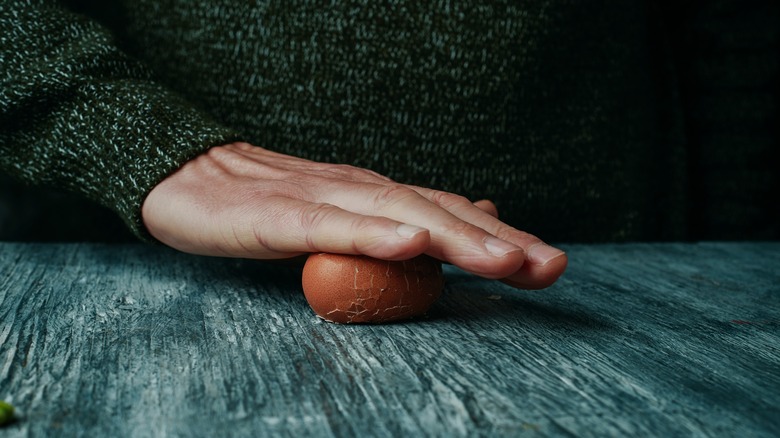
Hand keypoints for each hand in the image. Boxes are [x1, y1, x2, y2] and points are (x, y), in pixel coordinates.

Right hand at [142, 143, 566, 288]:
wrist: (188, 176)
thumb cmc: (266, 203)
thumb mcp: (339, 216)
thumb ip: (392, 222)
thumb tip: (454, 227)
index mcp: (376, 196)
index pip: (450, 214)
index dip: (502, 237)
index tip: (549, 263)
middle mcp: (359, 190)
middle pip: (438, 212)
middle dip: (498, 241)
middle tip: (551, 265)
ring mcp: (321, 199)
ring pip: (397, 215)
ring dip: (454, 237)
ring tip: (503, 259)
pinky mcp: (279, 215)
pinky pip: (331, 225)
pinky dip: (374, 233)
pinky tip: (410, 243)